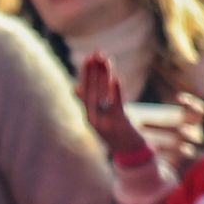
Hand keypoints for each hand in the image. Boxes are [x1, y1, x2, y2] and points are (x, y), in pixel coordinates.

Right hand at [77, 53, 156, 176]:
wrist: (128, 150)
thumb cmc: (114, 130)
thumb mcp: (100, 116)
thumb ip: (88, 101)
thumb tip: (75, 86)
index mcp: (88, 114)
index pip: (86, 90)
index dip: (87, 73)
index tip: (90, 56)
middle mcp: (93, 117)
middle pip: (92, 90)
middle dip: (94, 71)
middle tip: (96, 53)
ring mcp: (104, 121)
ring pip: (102, 95)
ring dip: (103, 77)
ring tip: (105, 60)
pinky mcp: (117, 124)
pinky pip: (115, 105)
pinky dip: (115, 92)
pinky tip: (116, 78)